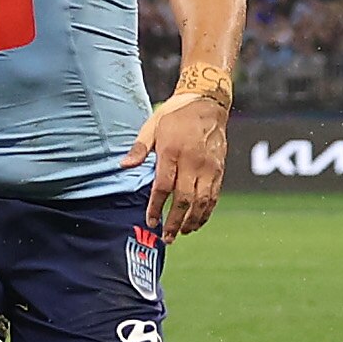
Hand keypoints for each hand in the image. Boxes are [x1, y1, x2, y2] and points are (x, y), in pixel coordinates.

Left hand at [128, 95, 226, 241]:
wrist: (207, 103)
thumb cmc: (175, 115)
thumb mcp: (152, 125)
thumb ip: (139, 148)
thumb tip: (123, 166)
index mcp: (172, 151)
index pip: (163, 187)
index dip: (156, 207)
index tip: (150, 222)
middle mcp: (192, 162)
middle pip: (184, 199)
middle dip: (175, 222)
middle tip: (167, 238)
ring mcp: (208, 167)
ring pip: (202, 202)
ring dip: (192, 221)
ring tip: (181, 233)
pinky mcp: (219, 170)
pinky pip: (213, 196)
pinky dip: (206, 212)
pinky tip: (197, 222)